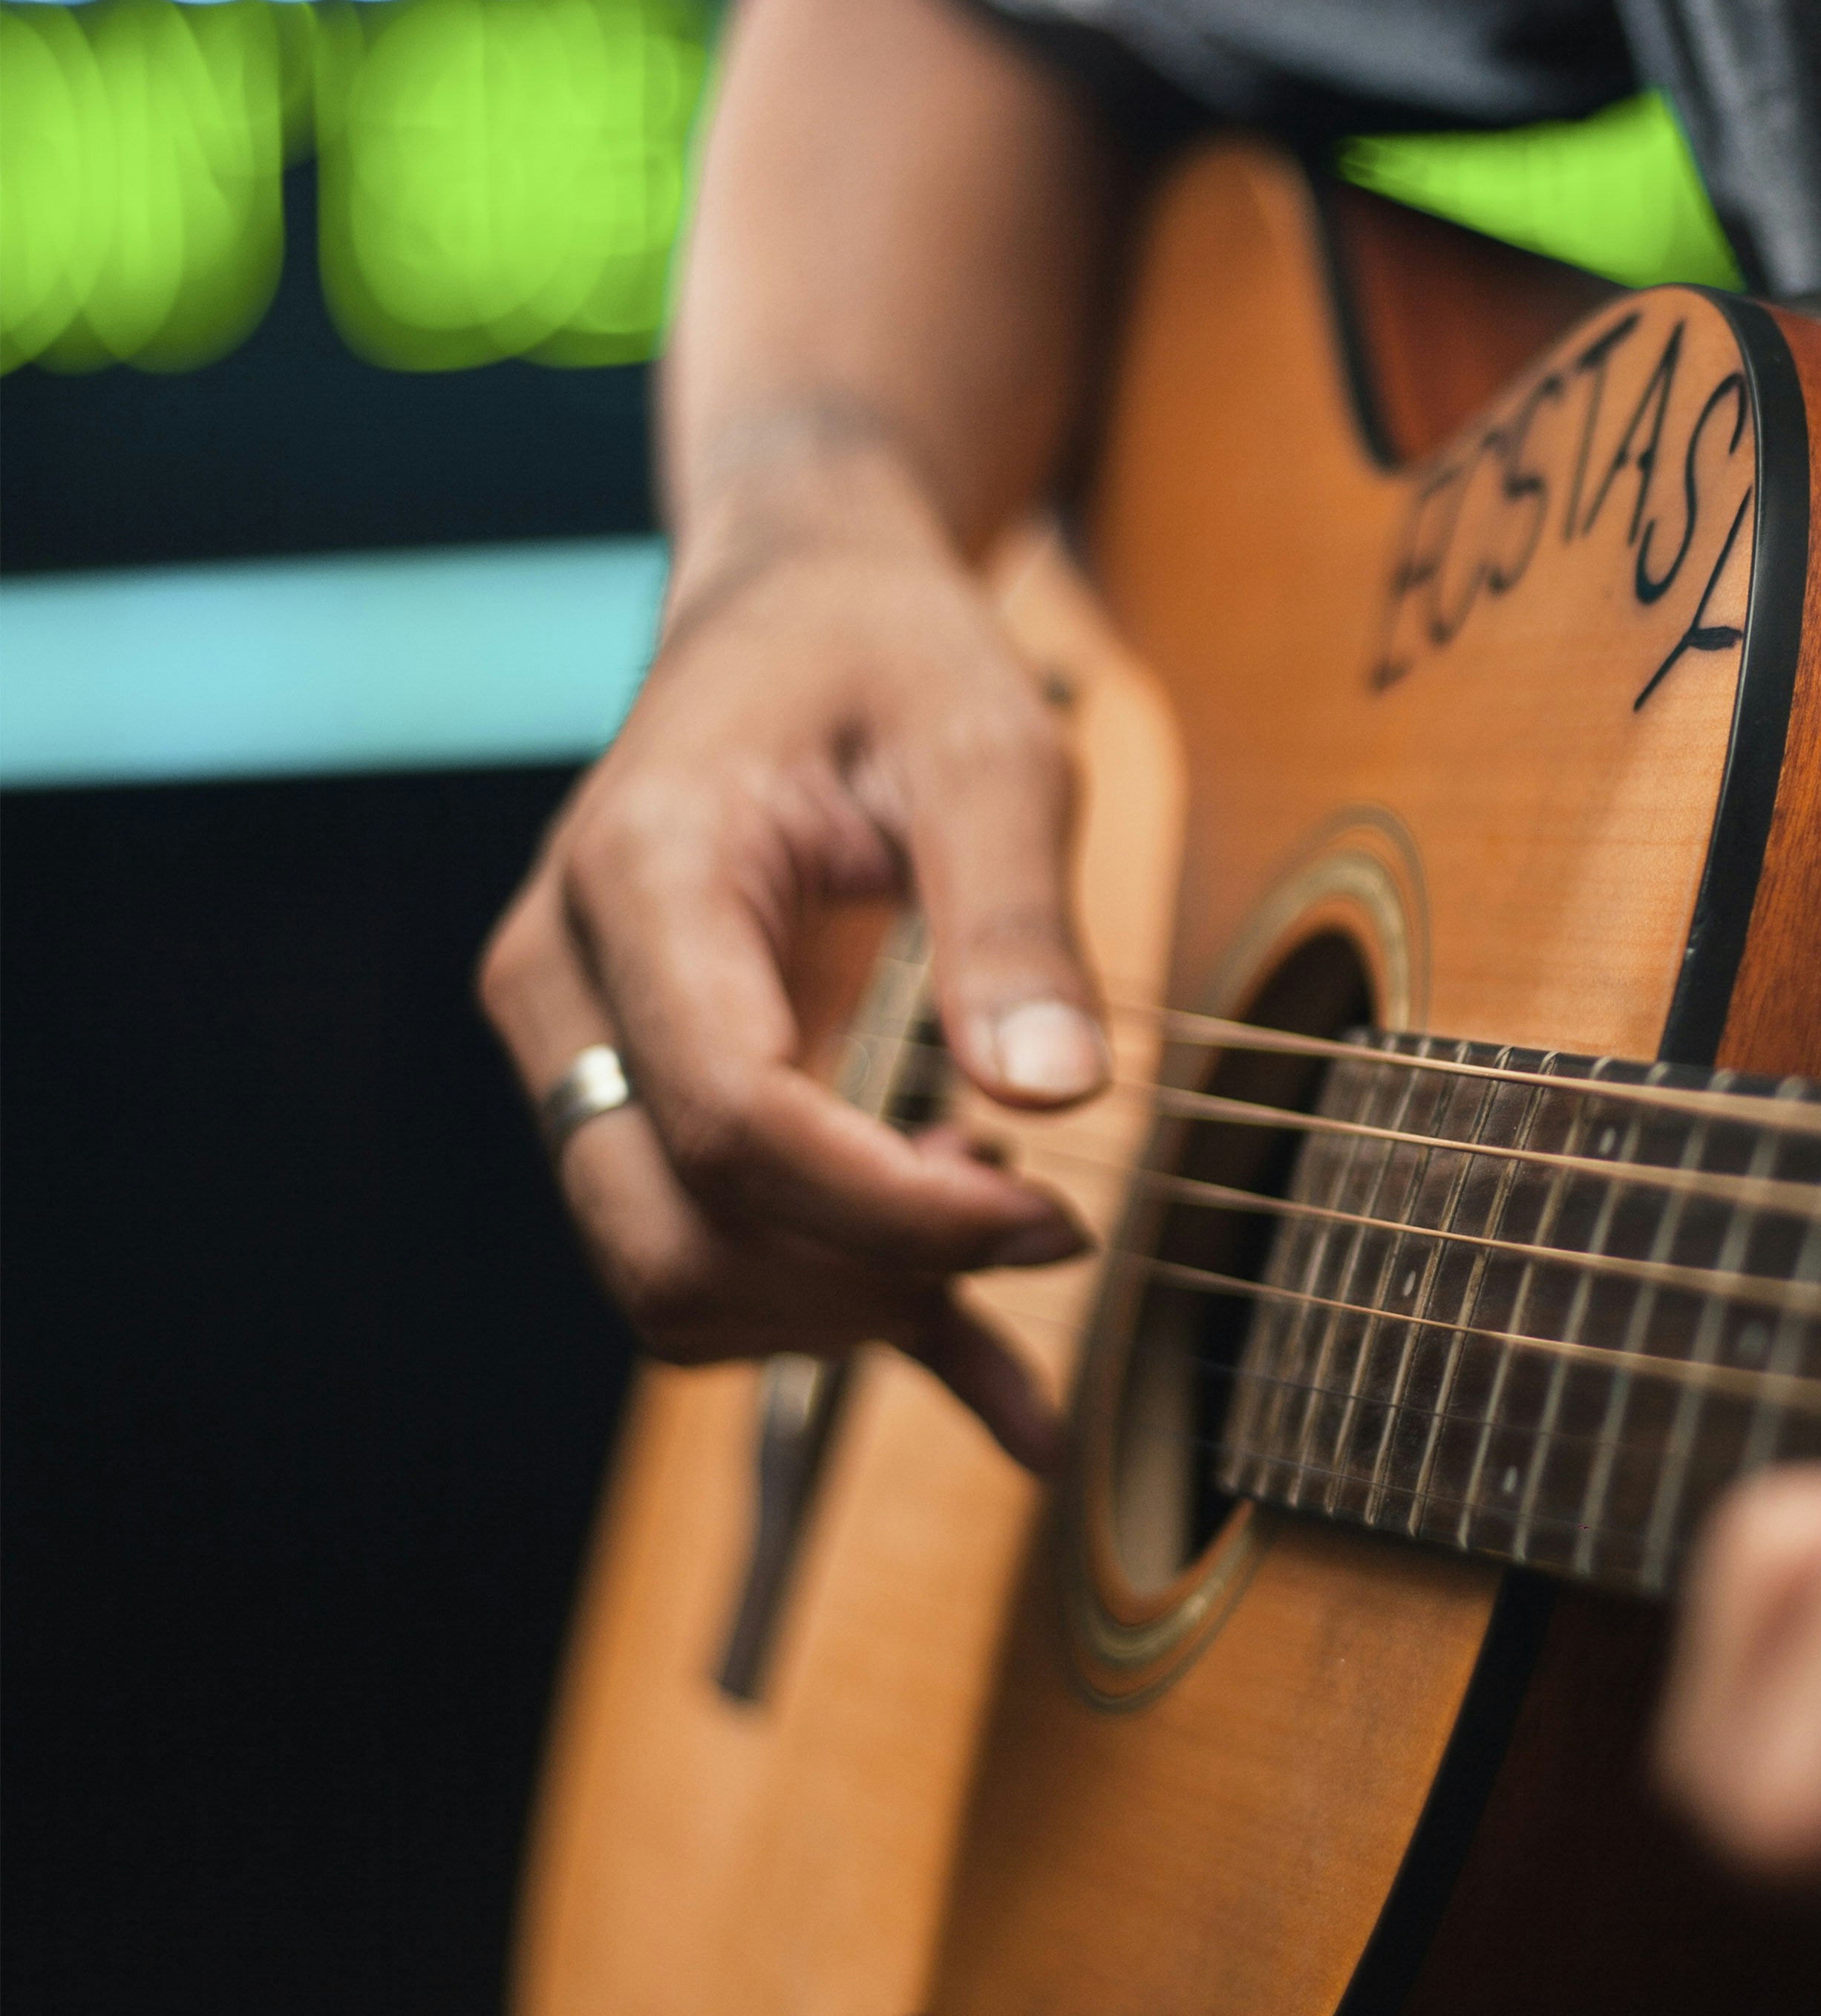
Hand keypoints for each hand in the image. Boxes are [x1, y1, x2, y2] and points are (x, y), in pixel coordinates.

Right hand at [480, 434, 1108, 1469]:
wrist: (797, 612)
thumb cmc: (883, 654)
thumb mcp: (988, 739)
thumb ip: (1016, 913)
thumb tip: (1060, 1095)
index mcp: (641, 876)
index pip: (728, 1117)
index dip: (886, 1206)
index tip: (1044, 1209)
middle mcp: (565, 983)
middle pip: (673, 1235)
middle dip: (865, 1278)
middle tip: (1048, 1225)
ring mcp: (582, 1053)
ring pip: (677, 1281)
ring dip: (852, 1307)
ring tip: (1014, 1220)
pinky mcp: (638, 1102)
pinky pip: (718, 1266)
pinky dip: (864, 1339)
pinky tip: (1010, 1403)